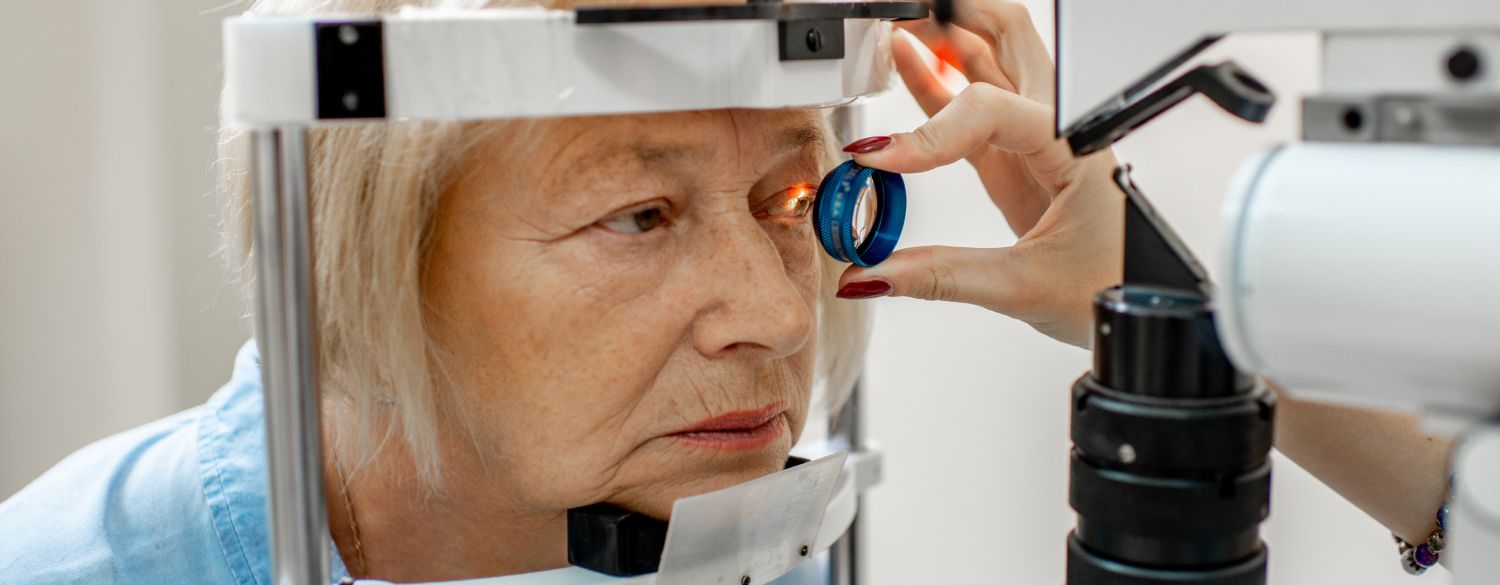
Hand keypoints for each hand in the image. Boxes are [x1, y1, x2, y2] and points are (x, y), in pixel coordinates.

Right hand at [835, 2, 1122, 347]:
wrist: (1134, 306)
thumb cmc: (1111, 286)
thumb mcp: (1025, 287)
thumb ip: (943, 277)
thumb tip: (877, 273)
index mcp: (1073, 148)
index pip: (991, 110)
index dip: (929, 131)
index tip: (880, 159)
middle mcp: (1057, 128)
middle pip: (1006, 35)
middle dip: (953, 15)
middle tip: (901, 14)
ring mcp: (1034, 138)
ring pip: (989, 60)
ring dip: (942, 37)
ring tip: (894, 28)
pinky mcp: (1013, 159)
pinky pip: (970, 106)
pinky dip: (936, 82)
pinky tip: (905, 62)